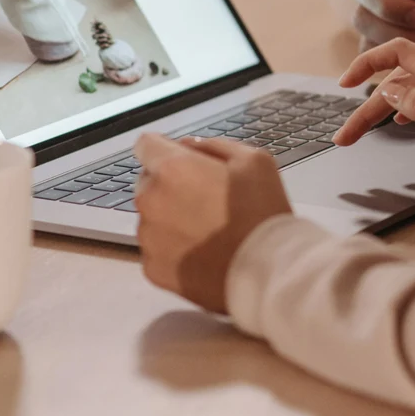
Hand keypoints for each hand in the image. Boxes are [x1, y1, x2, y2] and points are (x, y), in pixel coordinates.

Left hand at [134, 134, 291, 312]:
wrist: (269, 271)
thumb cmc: (263, 214)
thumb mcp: (254, 160)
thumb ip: (214, 146)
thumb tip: (189, 147)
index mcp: (173, 169)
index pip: (145, 144)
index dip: (165, 149)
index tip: (183, 161)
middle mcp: (151, 201)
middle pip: (147, 181)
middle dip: (170, 185)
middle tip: (206, 199)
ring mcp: (149, 238)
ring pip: (152, 217)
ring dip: (171, 218)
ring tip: (209, 229)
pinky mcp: (153, 269)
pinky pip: (157, 249)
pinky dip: (174, 249)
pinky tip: (203, 251)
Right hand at [335, 39, 414, 193]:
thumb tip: (389, 91)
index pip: (400, 52)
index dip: (367, 64)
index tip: (344, 84)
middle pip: (400, 79)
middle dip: (368, 106)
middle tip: (344, 136)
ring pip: (411, 91)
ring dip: (383, 111)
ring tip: (359, 135)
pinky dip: (406, 107)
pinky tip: (397, 121)